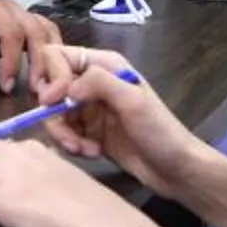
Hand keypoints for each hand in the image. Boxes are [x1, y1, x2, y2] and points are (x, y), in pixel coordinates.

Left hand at [0, 0, 66, 91]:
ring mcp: (19, 17)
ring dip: (51, 59)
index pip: (11, 31)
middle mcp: (10, 8)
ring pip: (47, 32)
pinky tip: (48, 77)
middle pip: (36, 30)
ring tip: (46, 87)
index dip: (12, 59)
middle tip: (37, 90)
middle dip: (40, 61)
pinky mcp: (24, 29)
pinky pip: (46, 38)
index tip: (7, 85)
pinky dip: (52, 56)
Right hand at [20, 47, 211, 201]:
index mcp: (104, 65)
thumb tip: (64, 88)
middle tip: (69, 137)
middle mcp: (93, 82)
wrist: (176, 169)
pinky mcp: (89, 132)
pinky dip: (71, 145)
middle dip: (54, 114)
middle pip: (50, 88)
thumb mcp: (132, 101)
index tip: (54, 103)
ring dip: (64, 134)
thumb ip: (98, 82)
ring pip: (54, 114)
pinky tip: (92, 153)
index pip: (57, 56)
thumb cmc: (160, 131)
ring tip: (85, 150)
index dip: (50, 77)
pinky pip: (64, 133)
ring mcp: (90, 109)